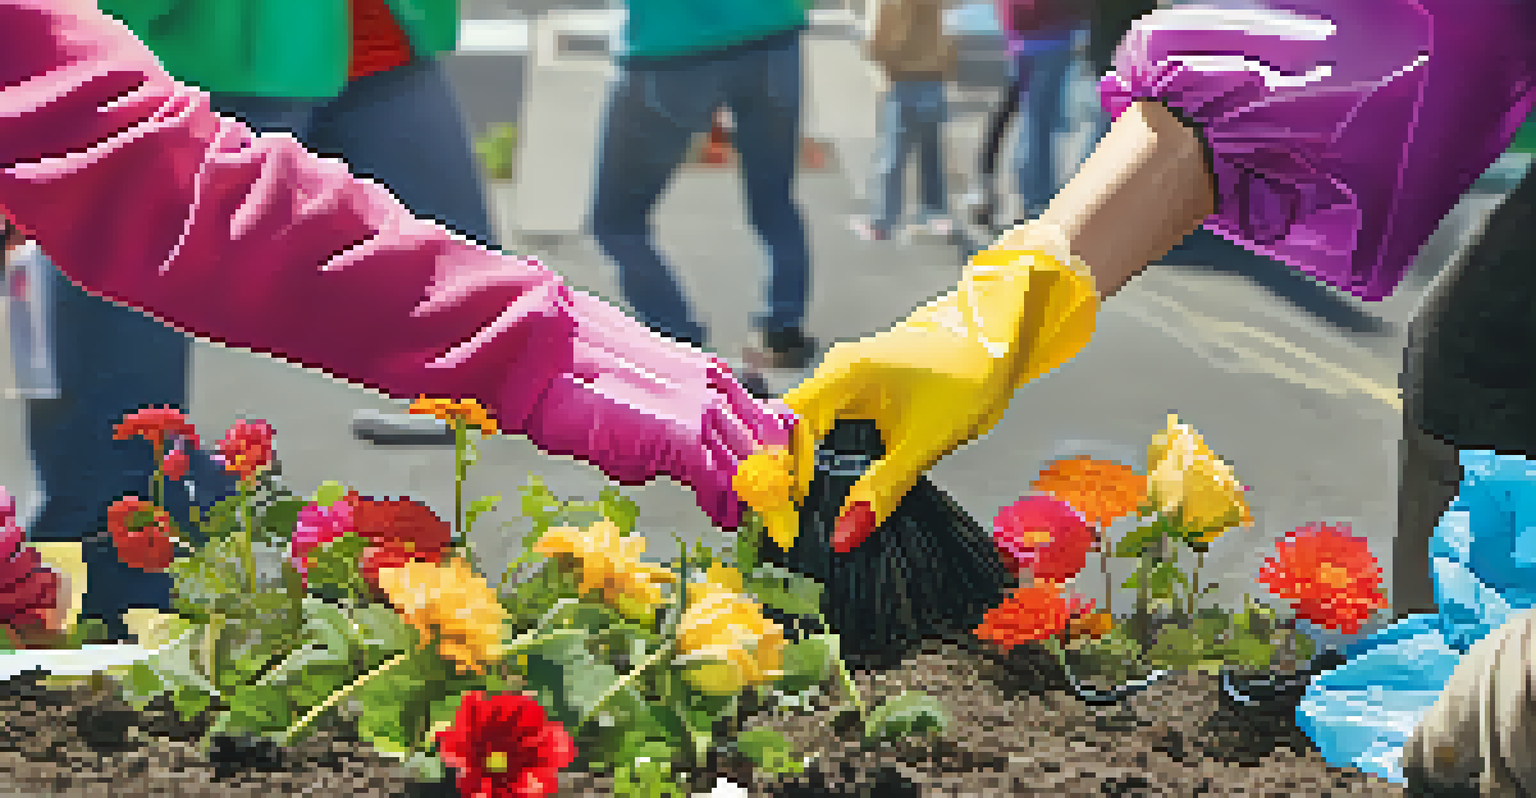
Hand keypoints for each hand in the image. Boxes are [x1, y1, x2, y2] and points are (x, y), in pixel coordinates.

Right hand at [521, 287, 797, 530]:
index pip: (770, 422)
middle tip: (765, 514)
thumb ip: (676, 421)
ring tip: (743, 520)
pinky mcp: (682, 436)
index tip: (775, 485)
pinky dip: (722, 505)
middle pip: (766, 449)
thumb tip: (688, 461)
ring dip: (747, 499)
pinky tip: (717, 516)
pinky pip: (720, 481)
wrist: (548, 356)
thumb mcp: (647, 394)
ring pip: (749, 466)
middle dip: (766, 486)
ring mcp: (702, 410)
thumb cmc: (583, 376)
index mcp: (710, 376)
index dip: (775, 459)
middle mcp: (715, 389)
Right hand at [735, 229, 1100, 552]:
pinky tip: (832, 496)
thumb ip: (883, 488)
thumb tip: (845, 534)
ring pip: (805, 436)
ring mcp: (842, 383)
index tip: (783, 522)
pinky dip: (825, 465)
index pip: (784, 429)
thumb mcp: (926, 443)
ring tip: (807, 523)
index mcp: (842, 376)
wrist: (995, 338)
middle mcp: (832, 375)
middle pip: (787, 434)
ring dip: (804, 477)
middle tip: (792, 533)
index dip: (776, 477)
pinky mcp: (856, 395)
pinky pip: (827, 433)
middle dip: (786, 484)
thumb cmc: (967, 378)